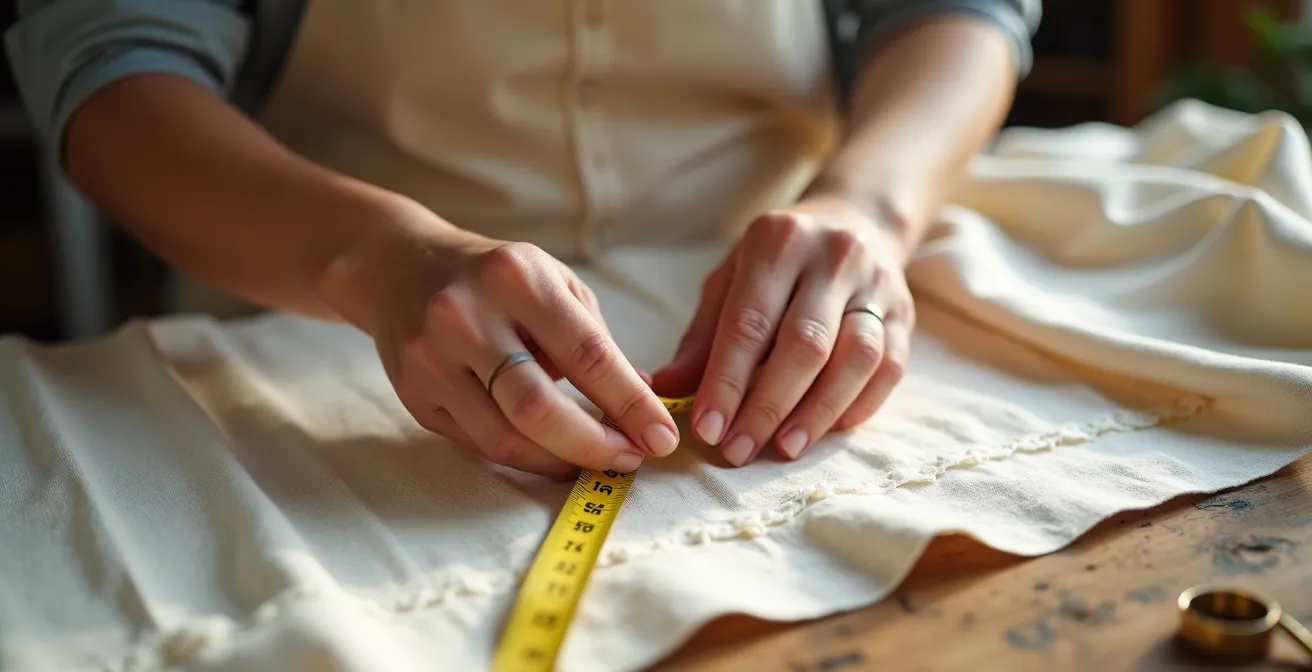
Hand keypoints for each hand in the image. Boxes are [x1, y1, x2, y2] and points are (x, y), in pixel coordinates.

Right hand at [366, 237, 678, 478]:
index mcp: (516, 278)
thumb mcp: (553, 280)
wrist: (399, 266)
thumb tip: (642, 399)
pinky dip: (523, 456)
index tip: (662, 437)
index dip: (631, 404)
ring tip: (594, 461)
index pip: (587, 353)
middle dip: (594, 445)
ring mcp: (432, 359)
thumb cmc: (496, 277)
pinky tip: (550, 453)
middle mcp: (467, 316)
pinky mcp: (413, 394)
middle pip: (538, 408)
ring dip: (560, 461)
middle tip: (630, 460)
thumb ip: (596, 338)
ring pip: (504, 438)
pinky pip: (477, 443)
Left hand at [652, 196, 913, 465]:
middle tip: (739, 450)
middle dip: (768, 406)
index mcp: (778, 241)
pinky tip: (827, 432)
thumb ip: (702, 336)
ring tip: (784, 448)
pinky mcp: (906, 312)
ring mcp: (877, 283)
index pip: (749, 322)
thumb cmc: (778, 262)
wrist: (858, 219)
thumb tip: (665, 388)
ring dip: (817, 412)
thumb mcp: (731, 279)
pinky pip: (890, 368)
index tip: (707, 430)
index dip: (726, 381)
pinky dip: (858, 406)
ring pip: (856, 358)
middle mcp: (833, 256)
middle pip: (805, 343)